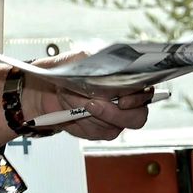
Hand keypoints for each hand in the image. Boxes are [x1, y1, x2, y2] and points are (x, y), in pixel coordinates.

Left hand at [17, 52, 156, 141]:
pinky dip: (78, 120)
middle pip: (136, 118)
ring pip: (110, 126)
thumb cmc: (67, 70)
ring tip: (67, 94)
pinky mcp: (98, 131)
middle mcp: (126, 104)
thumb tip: (105, 71)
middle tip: (91, 105)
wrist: (47, 87)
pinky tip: (67, 108)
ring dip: (84, 111)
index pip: (145, 94)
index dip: (137, 100)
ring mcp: (114, 120)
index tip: (121, 100)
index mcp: (128, 82)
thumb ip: (95, 64)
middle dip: (112, 113)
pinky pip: (94, 132)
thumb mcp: (79, 59)